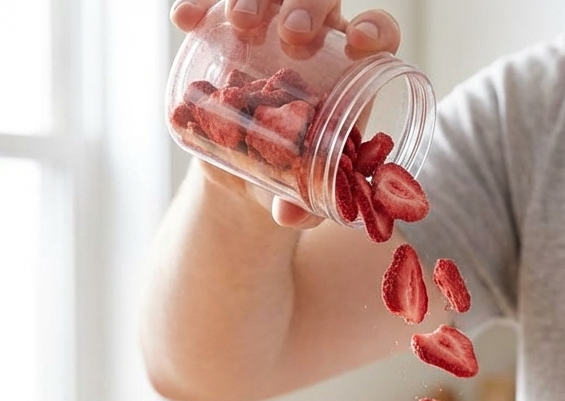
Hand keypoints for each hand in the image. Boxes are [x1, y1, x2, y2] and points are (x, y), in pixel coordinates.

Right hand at [169, 0, 401, 227]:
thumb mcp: (299, 195)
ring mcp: (273, 28)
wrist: (246, 174)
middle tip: (291, 33)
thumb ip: (303, 206)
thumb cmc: (290, 181)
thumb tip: (288, 215)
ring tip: (239, 24)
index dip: (375, 30)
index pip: (378, 34)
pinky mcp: (230, 31)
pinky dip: (200, 6)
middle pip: (321, 0)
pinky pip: (215, 5)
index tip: (359, 44)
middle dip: (306, 6)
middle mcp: (318, 40)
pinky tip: (186, 21)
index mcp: (352, 73)